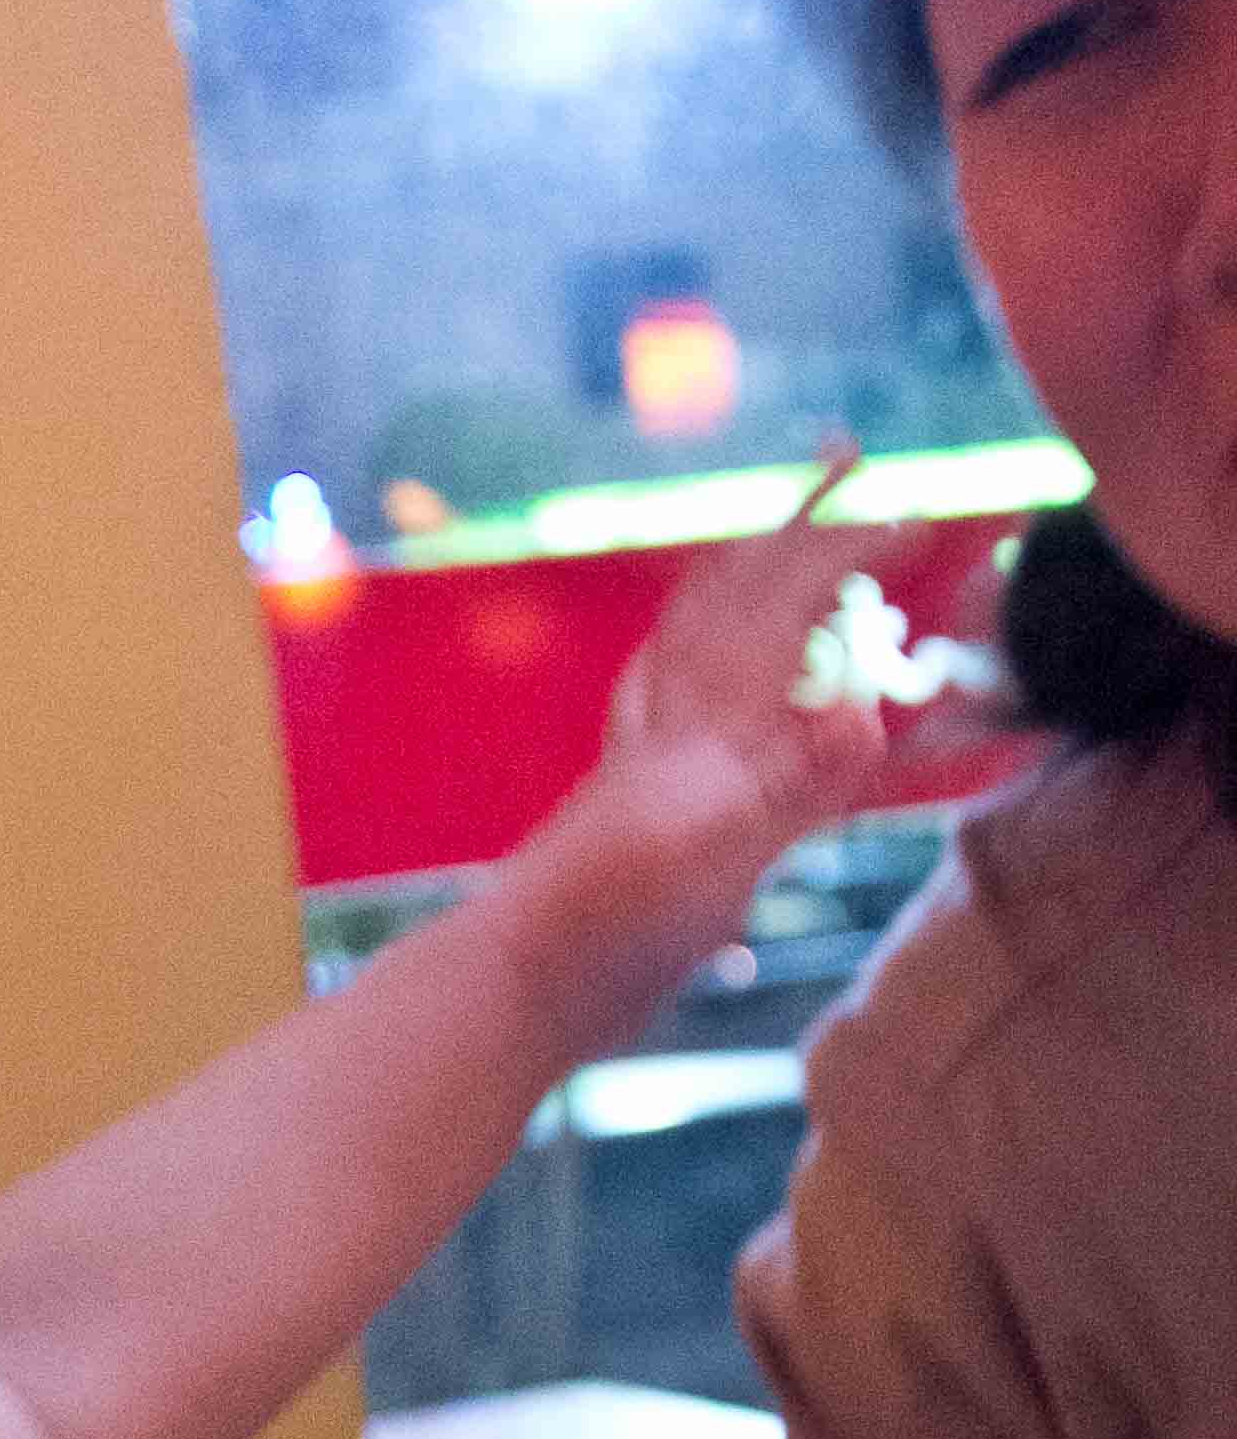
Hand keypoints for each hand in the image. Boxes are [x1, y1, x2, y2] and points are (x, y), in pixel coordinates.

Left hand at [498, 449, 915, 1041]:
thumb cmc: (617, 922)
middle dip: (796, 524)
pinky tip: (683, 673)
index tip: (917, 508)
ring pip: (696, 636)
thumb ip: (797, 784)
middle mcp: (678, 718)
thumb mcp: (725, 854)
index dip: (852, 551)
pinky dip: (688, 664)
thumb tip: (873, 716)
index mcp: (711, 719)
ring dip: (738, 577)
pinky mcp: (635, 808)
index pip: (791, 604)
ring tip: (762, 542)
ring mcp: (650, 759)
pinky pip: (666, 701)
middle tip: (840, 458)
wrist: (522, 981)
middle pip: (740, 592)